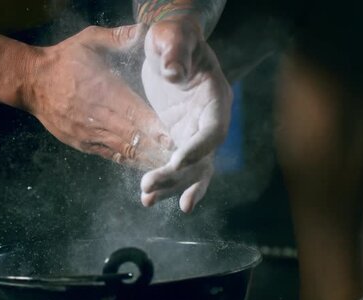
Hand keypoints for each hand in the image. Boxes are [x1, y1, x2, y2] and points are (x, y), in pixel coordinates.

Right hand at [22, 25, 171, 168]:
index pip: (134, 112)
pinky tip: (143, 164)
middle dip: (154, 145)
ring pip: (122, 149)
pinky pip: (109, 154)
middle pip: (132, 135)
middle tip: (176, 152)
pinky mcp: (82, 143)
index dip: (153, 125)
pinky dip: (127, 159)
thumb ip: (117, 37)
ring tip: (165, 163)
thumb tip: (143, 30)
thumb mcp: (89, 40)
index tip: (171, 132)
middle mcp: (97, 115)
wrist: (32, 81)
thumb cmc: (64, 59)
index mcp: (103, 90)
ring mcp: (89, 132)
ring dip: (143, 156)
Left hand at [140, 19, 231, 212]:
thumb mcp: (173, 36)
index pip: (214, 129)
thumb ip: (175, 51)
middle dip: (178, 176)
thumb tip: (174, 73)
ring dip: (171, 186)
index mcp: (215, 97)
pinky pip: (177, 167)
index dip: (199, 148)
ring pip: (191, 169)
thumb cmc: (173, 38)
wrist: (168, 47)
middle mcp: (210, 120)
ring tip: (147, 200)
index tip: (177, 161)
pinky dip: (165, 182)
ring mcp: (195, 132)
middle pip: (202, 158)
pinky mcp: (179, 138)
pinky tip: (147, 198)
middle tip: (149, 186)